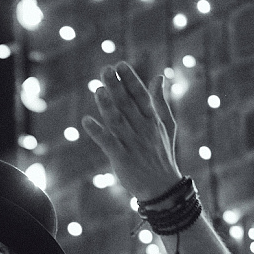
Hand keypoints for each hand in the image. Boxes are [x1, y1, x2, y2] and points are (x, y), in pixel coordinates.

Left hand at [81, 61, 182, 203]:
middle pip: (127, 105)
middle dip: (116, 87)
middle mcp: (142, 129)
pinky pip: (108, 143)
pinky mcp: (122, 159)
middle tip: (105, 70)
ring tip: (97, 90)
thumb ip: (161, 101)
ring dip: (107, 106)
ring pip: (117, 121)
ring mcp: (132, 144)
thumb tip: (159, 76)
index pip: (141, 96)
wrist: (163, 188)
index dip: (130, 80)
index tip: (120, 65)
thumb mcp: (167, 126)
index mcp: (152, 120)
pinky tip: (86, 121)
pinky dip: (98, 132)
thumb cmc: (163, 154)